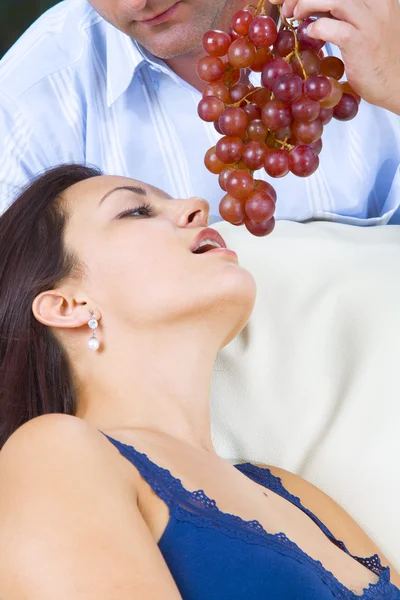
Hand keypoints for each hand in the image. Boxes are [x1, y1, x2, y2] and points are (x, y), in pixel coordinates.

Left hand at [268, 0, 399, 114]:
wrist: (397, 84)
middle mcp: (376, 3)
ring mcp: (370, 22)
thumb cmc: (377, 59)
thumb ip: (342, 14)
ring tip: (294, 16)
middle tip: (286, 7)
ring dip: (307, 4)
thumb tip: (309, 7)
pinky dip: (316, 28)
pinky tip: (309, 33)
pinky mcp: (362, 42)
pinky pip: (333, 28)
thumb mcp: (363, 27)